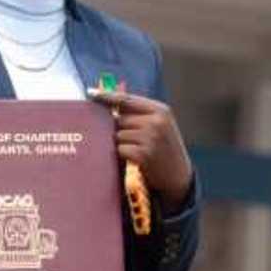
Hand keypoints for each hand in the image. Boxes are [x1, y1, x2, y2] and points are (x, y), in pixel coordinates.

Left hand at [87, 88, 193, 213]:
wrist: (179, 176)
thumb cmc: (165, 148)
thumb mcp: (161, 125)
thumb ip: (140, 114)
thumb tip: (111, 106)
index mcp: (161, 110)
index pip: (127, 99)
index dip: (108, 96)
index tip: (91, 94)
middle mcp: (156, 121)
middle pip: (120, 119)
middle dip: (121, 129)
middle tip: (135, 140)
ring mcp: (150, 138)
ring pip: (118, 135)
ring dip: (123, 143)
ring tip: (139, 150)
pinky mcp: (143, 154)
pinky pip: (120, 149)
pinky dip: (124, 155)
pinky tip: (137, 159)